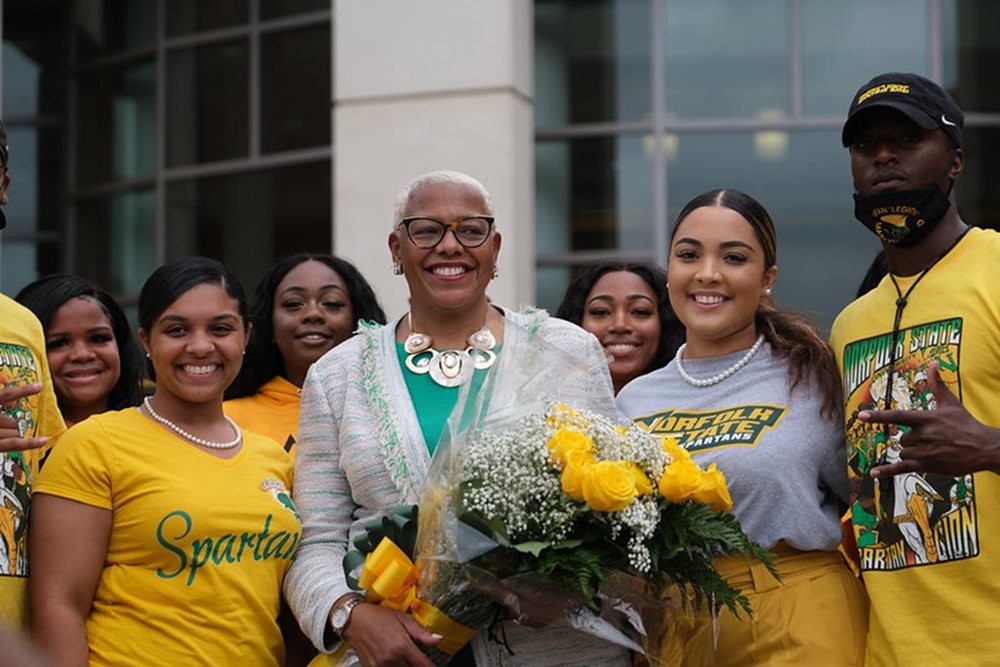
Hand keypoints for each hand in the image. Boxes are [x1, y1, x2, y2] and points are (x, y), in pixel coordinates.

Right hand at [0, 383, 49, 452]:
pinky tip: (43, 440)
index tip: (40, 386)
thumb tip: (10, 394)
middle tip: (8, 428)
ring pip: (13, 432)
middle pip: (10, 420)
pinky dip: (28, 443)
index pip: (5, 395)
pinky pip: (12, 444)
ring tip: (6, 437)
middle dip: (12, 425)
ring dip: (13, 434)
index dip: (23, 391)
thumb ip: (1, 399)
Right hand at [341, 603, 439, 666]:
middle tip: (418, 659)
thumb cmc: (378, 616)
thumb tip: (439, 639)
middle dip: (418, 666)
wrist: (353, 619)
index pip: (423, 665)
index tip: (433, 666)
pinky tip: (395, 661)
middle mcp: (391, 659)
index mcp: (402, 646)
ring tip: (406, 658)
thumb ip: (421, 632)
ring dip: (406, 666)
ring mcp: (380, 666)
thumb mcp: (403, 619)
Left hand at [863, 362, 999, 477]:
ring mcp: (925, 452)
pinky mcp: (928, 466)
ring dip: (910, 453)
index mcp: (926, 419)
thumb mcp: (951, 403)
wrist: (984, 448)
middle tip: (931, 440)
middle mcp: (924, 435)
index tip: (861, 416)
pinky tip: (874, 473)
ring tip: (931, 450)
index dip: (878, 416)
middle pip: (901, 439)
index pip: (897, 416)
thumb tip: (934, 363)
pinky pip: (902, 469)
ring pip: (903, 452)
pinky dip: (887, 471)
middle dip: (910, 440)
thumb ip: (937, 384)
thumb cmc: (966, 424)